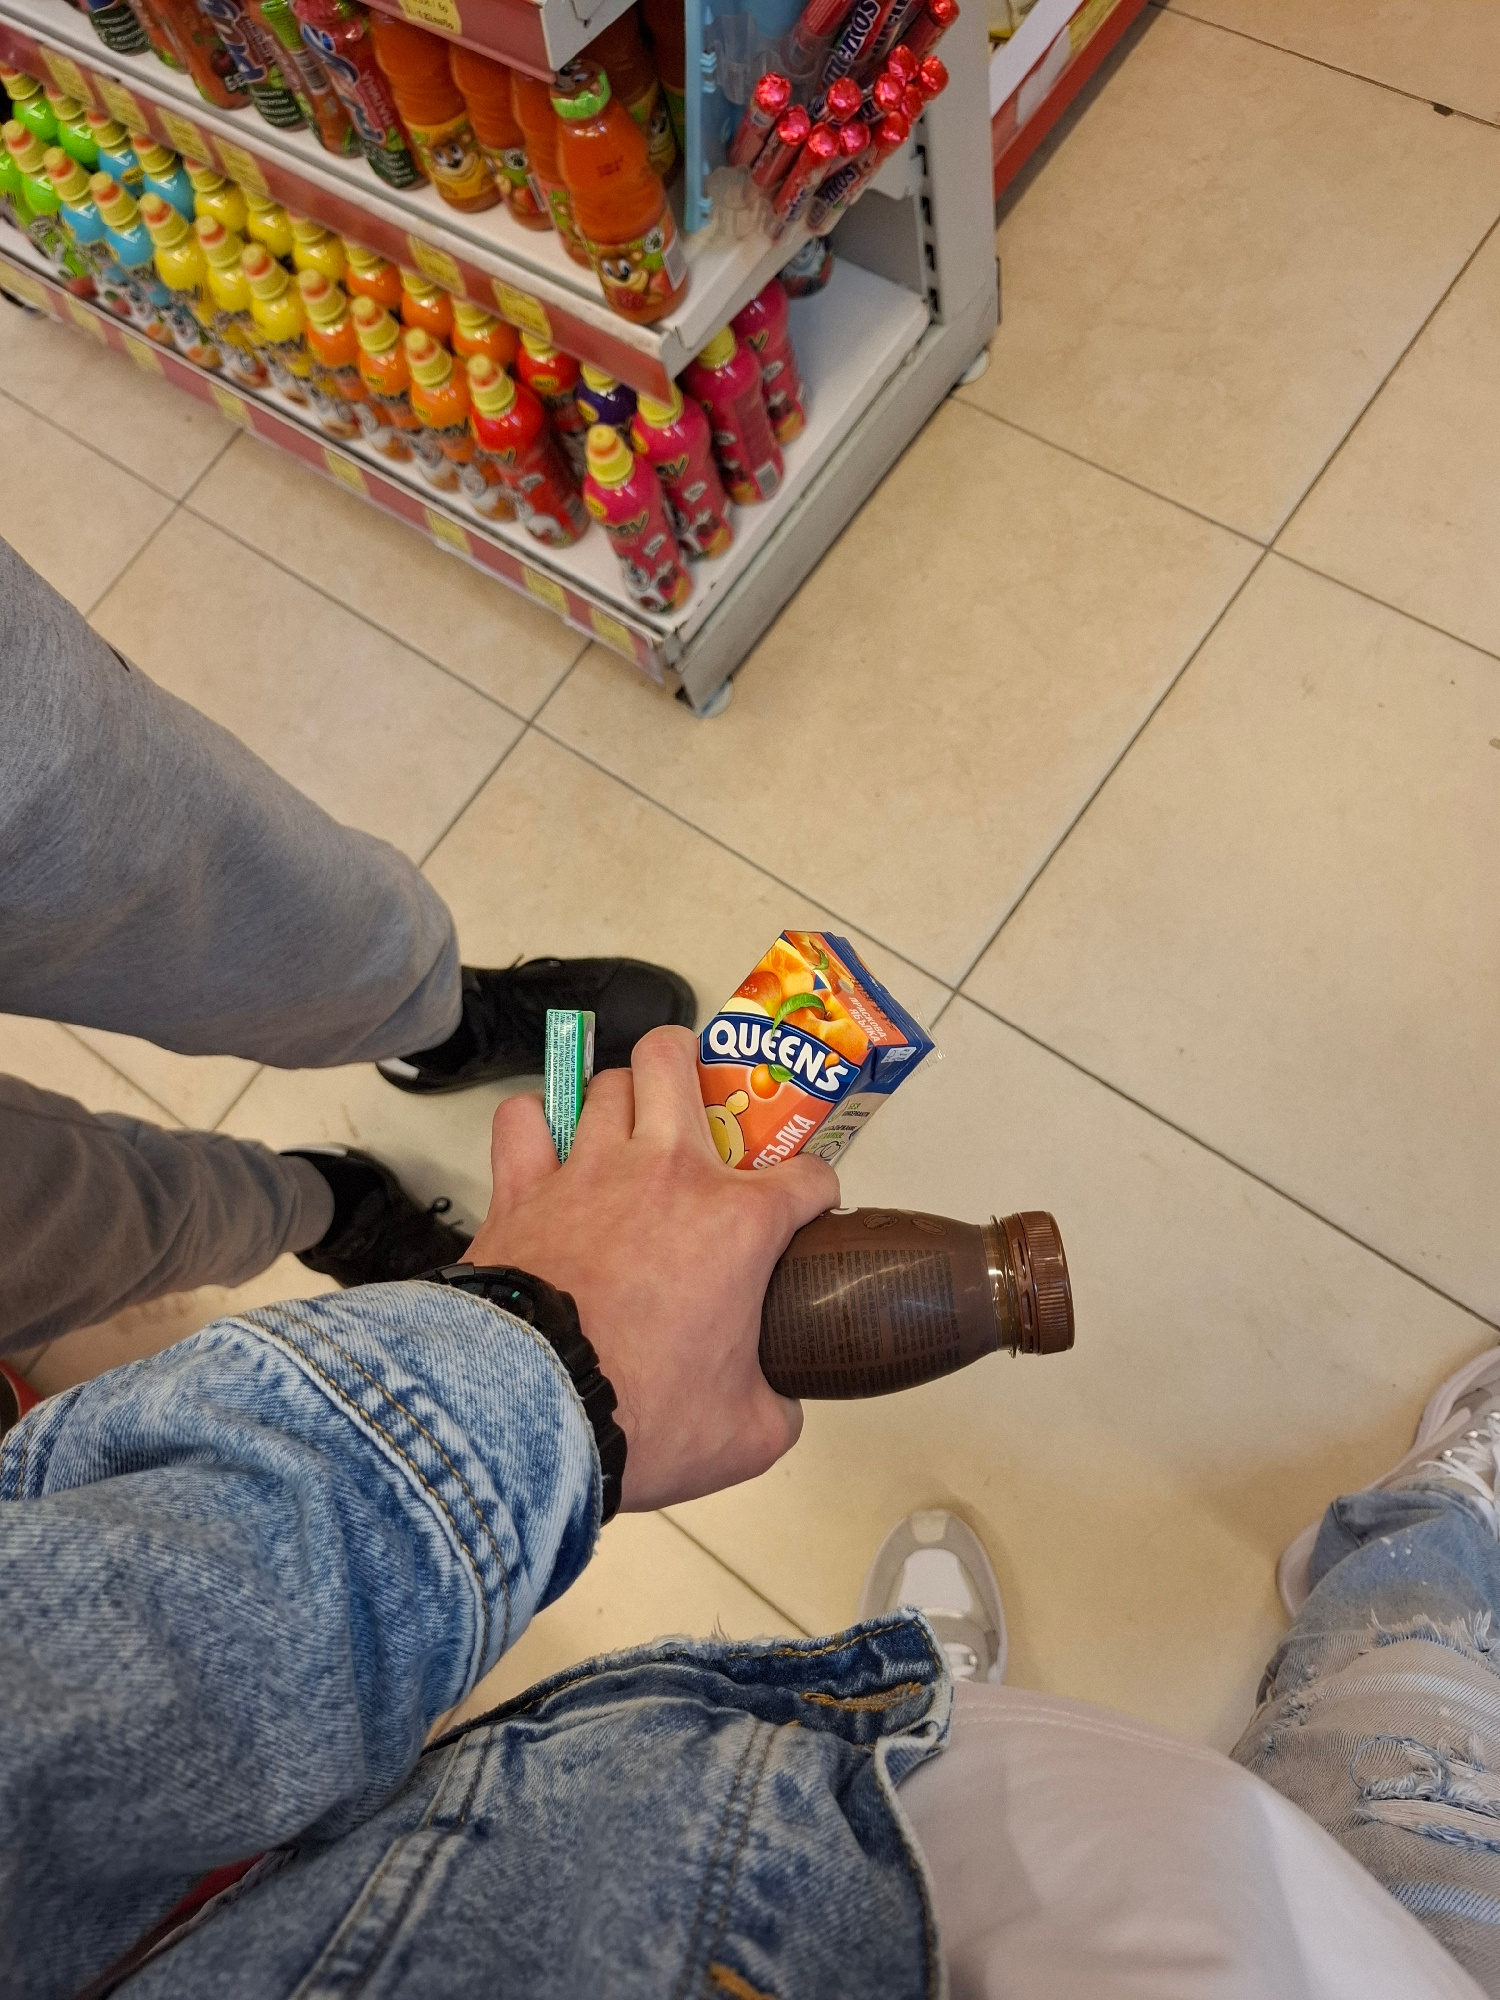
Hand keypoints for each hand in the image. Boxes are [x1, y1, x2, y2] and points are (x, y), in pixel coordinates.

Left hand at [466, 1026, 838, 1510]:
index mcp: (739, 1225)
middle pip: (678, 1062)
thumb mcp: (747, 1435)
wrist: (534, 1415)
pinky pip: (522, 1120)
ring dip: (620, 1097)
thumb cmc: (641, 1417)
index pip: (809, 1177)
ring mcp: (589, 1171)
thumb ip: (776, 1405)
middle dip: (692, 1062)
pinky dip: (533, 1124)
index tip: (808, 1214)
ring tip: (625, 1127)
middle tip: (696, 1101)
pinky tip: (544, 1145)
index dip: (818, 1194)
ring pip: (606, 1083)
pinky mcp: (522, 1188)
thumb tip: (777, 1402)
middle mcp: (668, 1174)